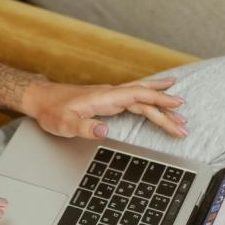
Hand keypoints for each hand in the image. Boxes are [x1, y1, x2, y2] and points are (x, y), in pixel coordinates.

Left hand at [22, 77, 187, 138]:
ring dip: (160, 103)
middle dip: (166, 109)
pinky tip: (158, 96)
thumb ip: (84, 127)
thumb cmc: (52, 111)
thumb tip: (104, 131)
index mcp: (104, 97)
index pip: (138, 97)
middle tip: (184, 123)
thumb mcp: (64, 124)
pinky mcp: (108, 100)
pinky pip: (134, 97)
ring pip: (141, 96)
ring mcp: (110, 96)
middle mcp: (111, 94)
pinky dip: (149, 97)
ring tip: (180, 109)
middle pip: (144, 97)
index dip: (158, 102)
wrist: (41, 98)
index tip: (176, 109)